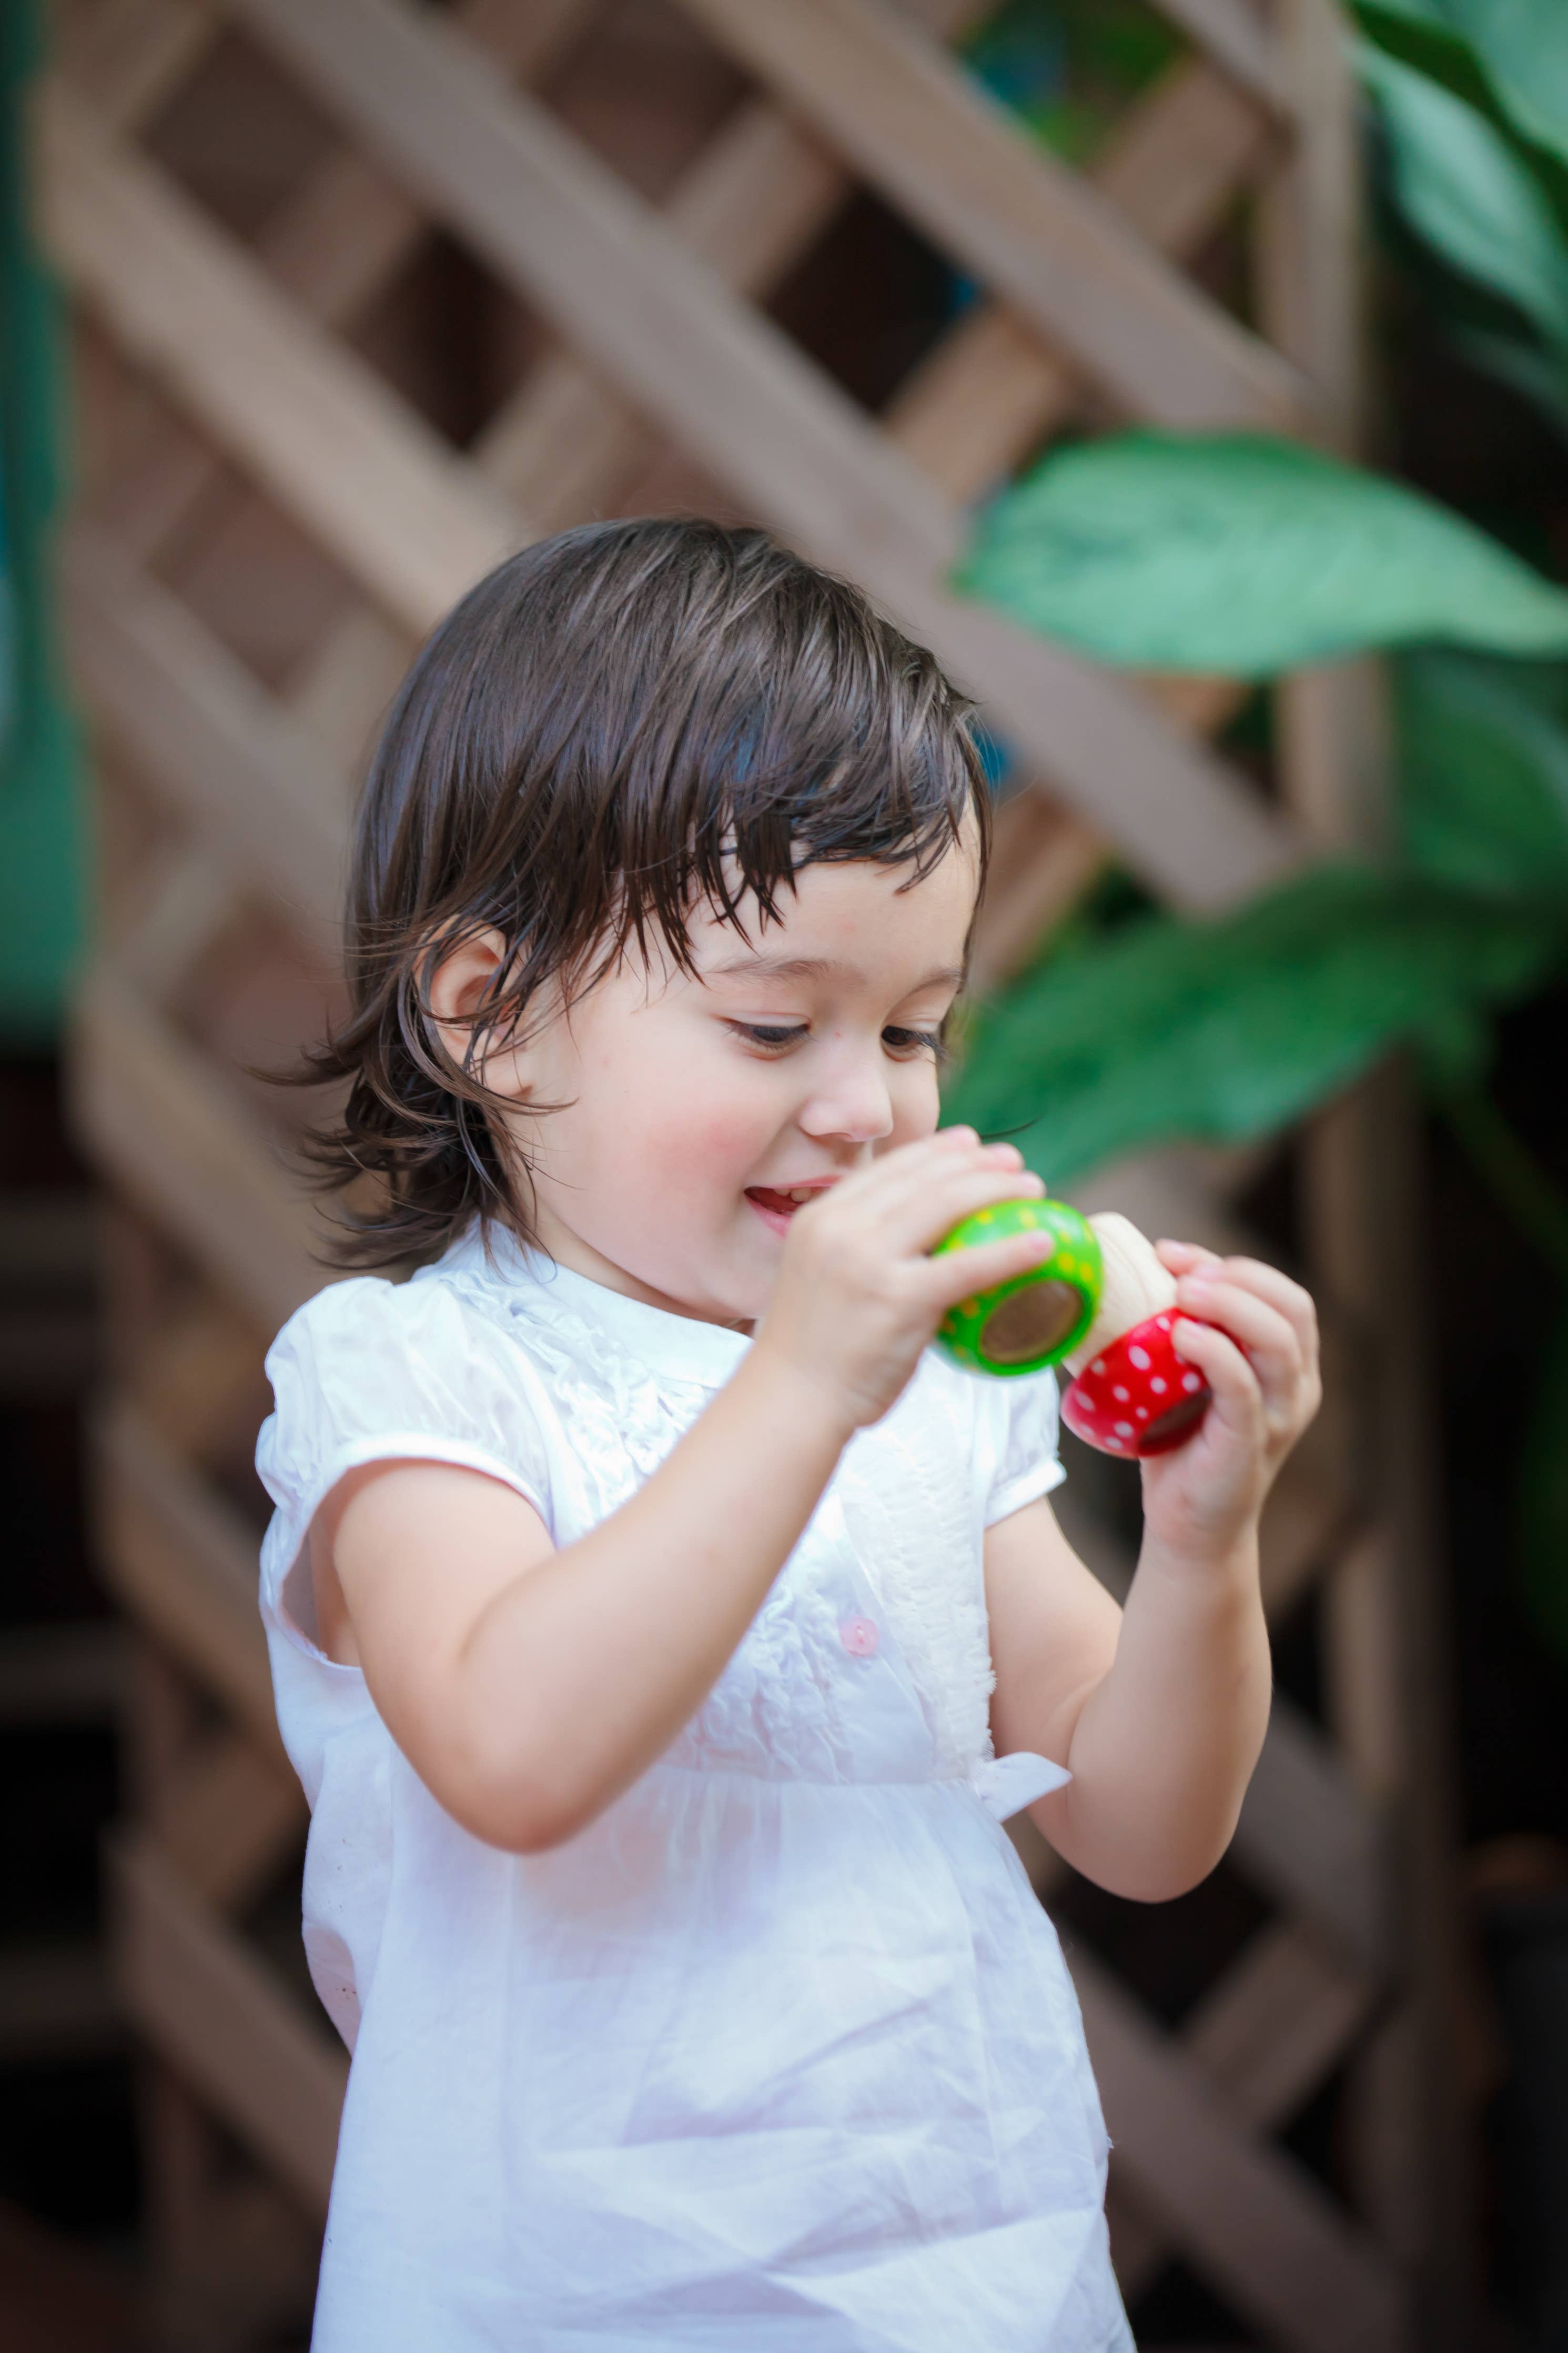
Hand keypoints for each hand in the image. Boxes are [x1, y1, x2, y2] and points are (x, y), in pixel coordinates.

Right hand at [753, 1129, 1052, 1431]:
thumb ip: (860, 1252)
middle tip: (1013, 1162)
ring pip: (946, 1205)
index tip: (970, 1143)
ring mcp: (867, 1260)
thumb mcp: (822, 1278)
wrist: (790, 1402)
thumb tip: (918, 1243)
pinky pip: (967, 1265)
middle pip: (923, 1179)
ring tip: (1033, 1190)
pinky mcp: (897, 1298)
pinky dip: (1010, 1250)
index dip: (935, 1151)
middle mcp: (841, 1228)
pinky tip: (1041, 1243)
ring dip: (998, 1191)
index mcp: (821, 1218)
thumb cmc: (811, 1354)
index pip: (888, 1169)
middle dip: (975, 1162)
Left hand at [1137, 1241, 1321, 1564]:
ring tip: (1181, 1292)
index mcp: (1290, 1366)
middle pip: (1293, 1306)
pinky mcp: (1250, 1444)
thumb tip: (1135, 1273)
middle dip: (1237, 1274)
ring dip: (1229, 1303)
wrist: (1187, 1529)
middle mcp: (1297, 1387)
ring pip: (1279, 1341)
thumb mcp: (1188, 1377)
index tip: (1173, 1254)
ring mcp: (1278, 1417)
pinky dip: (1214, 1352)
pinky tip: (1180, 1335)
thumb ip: (1183, 1332)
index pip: (1284, 1294)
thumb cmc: (1180, 1445)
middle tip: (1179, 1269)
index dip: (1236, 1265)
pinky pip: (1243, 1386)